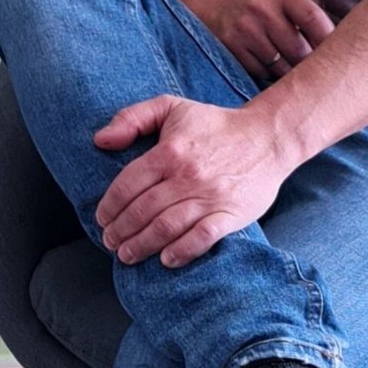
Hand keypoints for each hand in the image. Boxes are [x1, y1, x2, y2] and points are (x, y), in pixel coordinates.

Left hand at [91, 96, 293, 266]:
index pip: (127, 185)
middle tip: (110, 242)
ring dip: (142, 245)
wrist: (268, 137)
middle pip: (143, 210)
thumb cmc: (214, 124)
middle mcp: (187, 176)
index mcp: (168, 152)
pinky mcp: (232, 214)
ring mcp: (210, 197)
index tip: (101, 219)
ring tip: (128, 255)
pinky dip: (182, 251)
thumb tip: (100, 140)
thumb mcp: (170, 107)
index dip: (110, 206)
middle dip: (121, 231)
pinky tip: (166, 260)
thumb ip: (132, 118)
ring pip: (167, 227)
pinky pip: (203, 237)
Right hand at [206, 0, 334, 83]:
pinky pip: (261, 72)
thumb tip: (342, 53)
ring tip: (292, 69)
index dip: (328, 42)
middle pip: (298, 49)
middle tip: (314, 71)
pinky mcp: (231, 46)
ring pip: (280, 66)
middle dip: (309, 64)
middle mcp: (262, 7)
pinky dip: (269, 75)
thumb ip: (312, 22)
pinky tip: (269, 66)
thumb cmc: (268, 11)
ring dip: (290, 73)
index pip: (314, 20)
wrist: (220, 9)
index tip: (337, 58)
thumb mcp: (288, 4)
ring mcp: (244, 27)